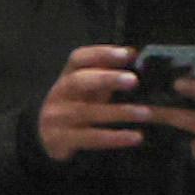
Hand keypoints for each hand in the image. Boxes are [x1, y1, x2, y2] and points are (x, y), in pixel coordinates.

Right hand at [36, 44, 159, 165]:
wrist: (48, 139)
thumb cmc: (78, 108)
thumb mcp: (89, 89)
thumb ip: (109, 74)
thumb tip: (138, 57)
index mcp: (68, 77)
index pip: (79, 59)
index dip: (102, 53)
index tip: (128, 54)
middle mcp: (59, 94)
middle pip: (78, 81)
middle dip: (107, 79)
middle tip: (133, 80)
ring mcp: (56, 117)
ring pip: (86, 112)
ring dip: (118, 112)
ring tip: (145, 113)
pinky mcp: (59, 140)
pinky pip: (89, 138)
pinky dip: (113, 138)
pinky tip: (134, 137)